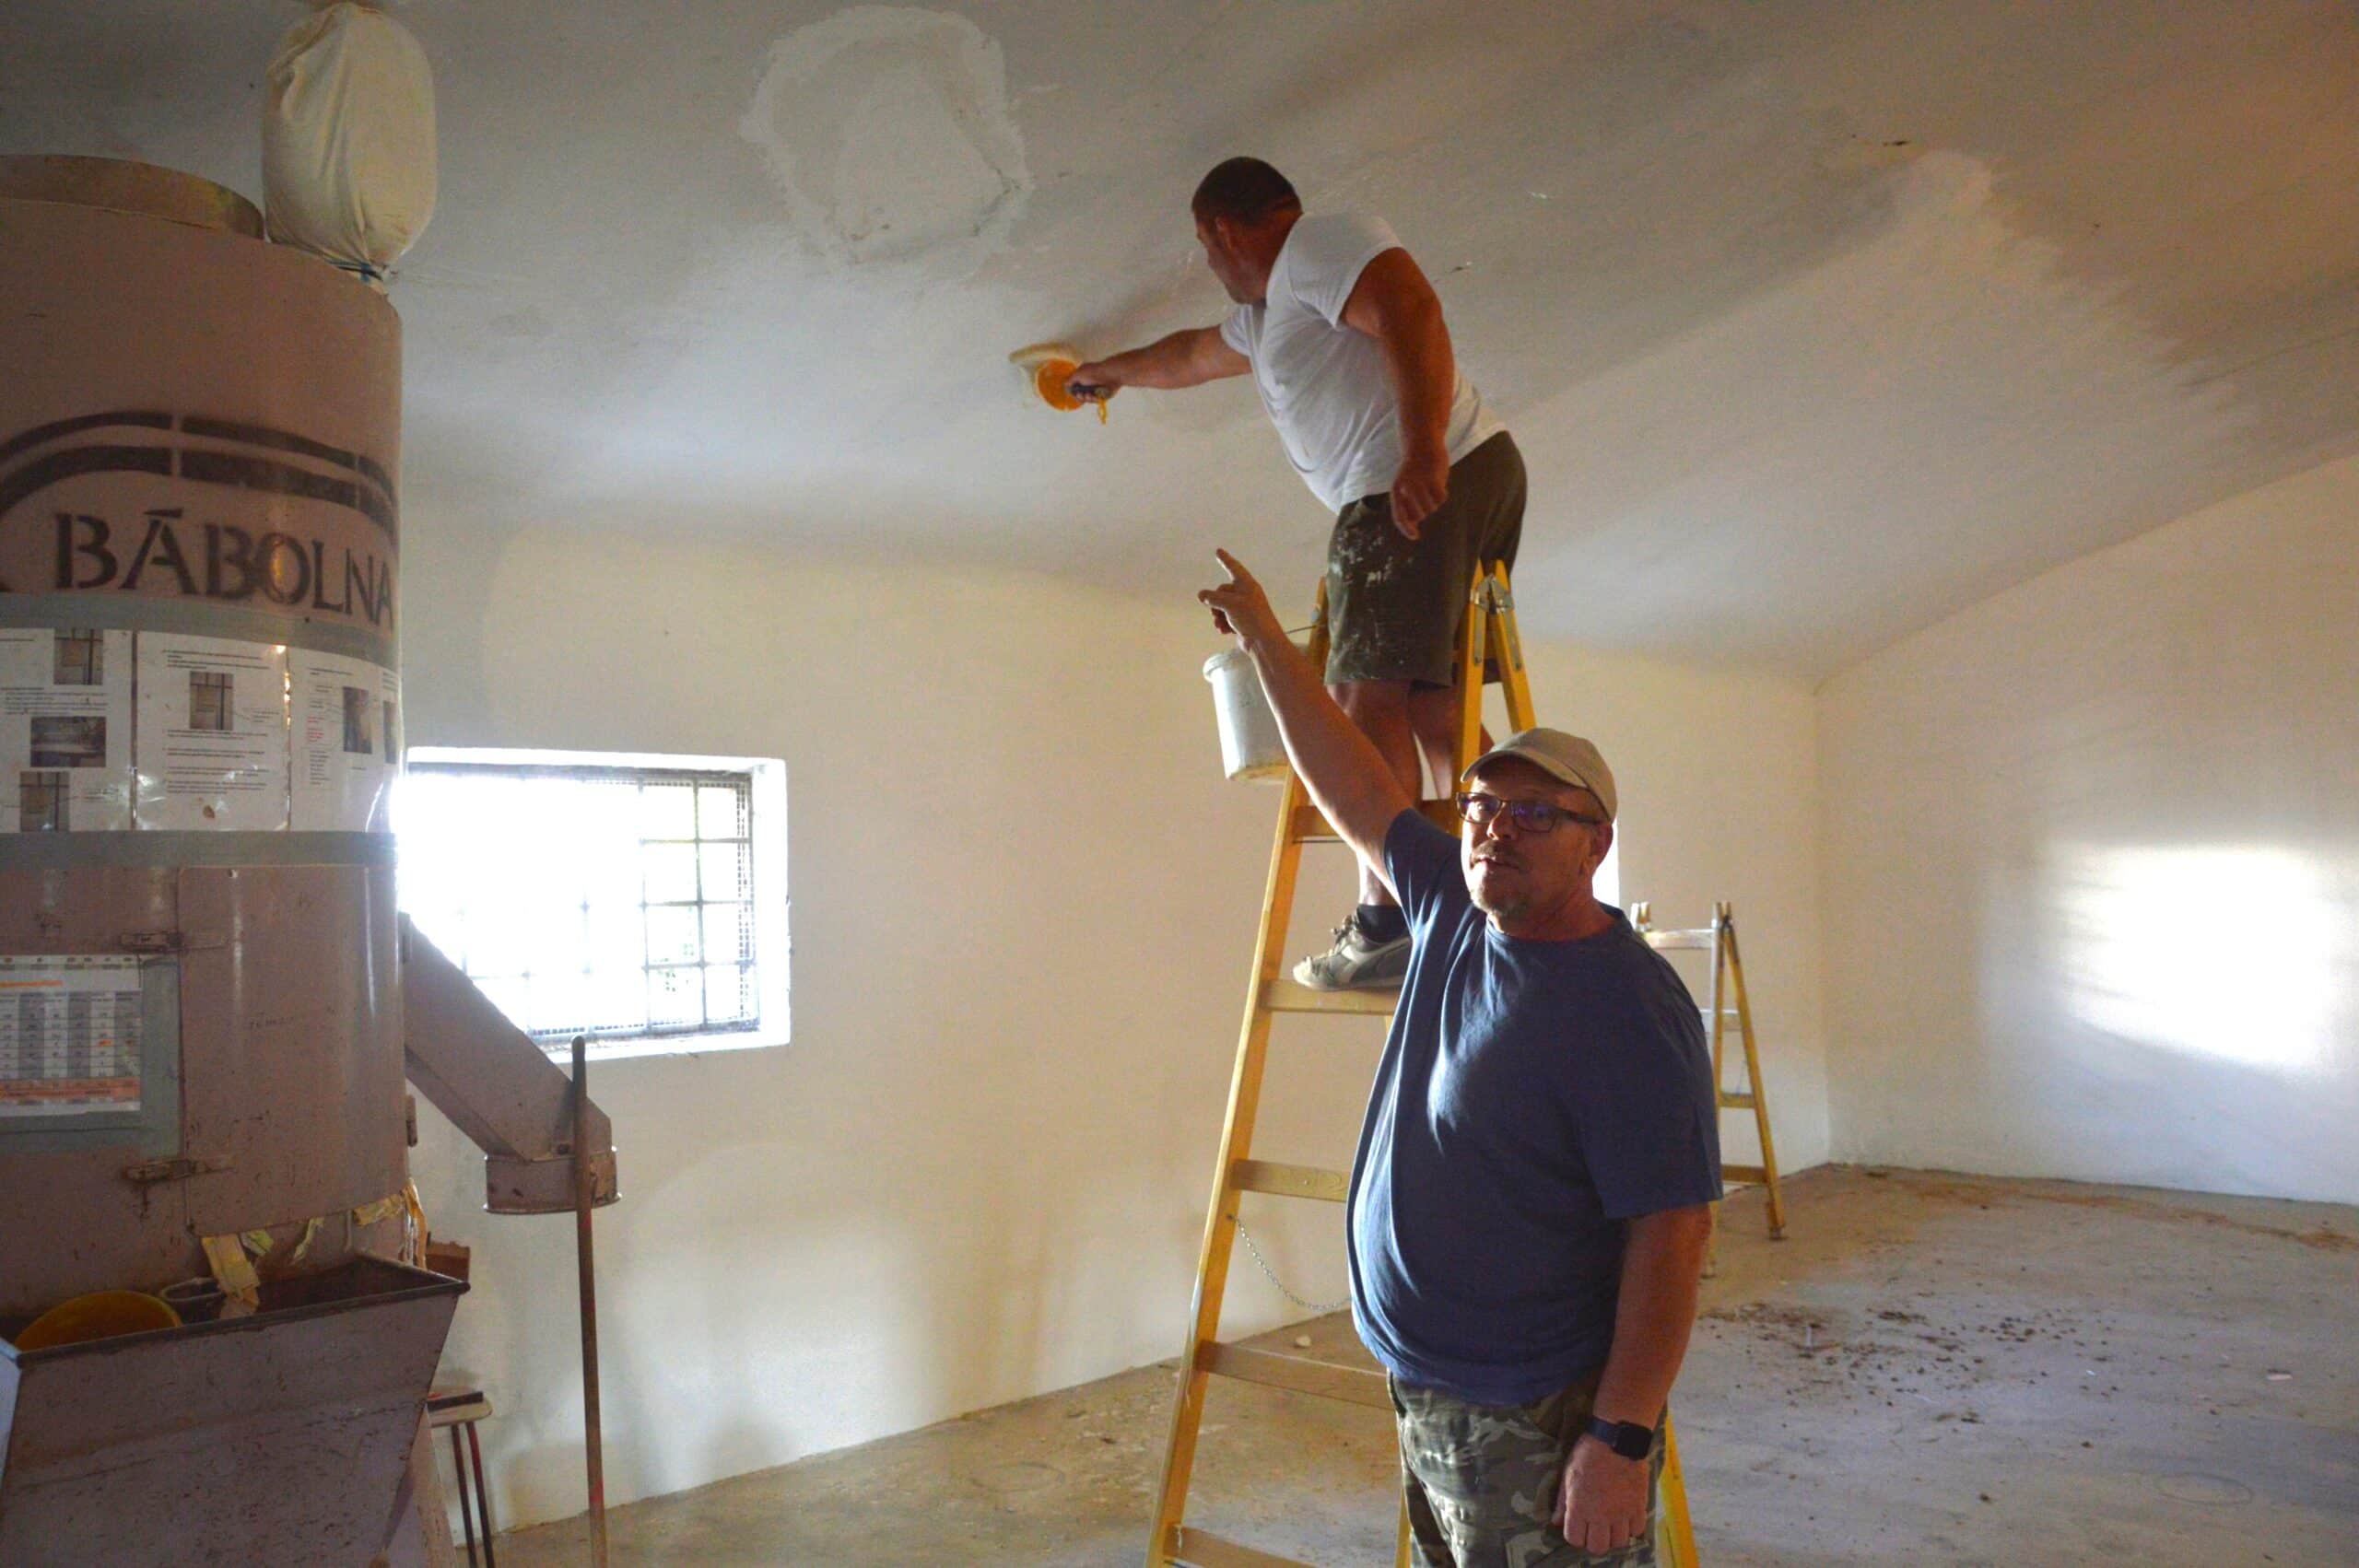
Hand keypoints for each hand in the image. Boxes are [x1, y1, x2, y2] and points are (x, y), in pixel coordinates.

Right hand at [1067, 361, 1120, 402]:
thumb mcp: (1078, 374)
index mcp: (1083, 377)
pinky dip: (1095, 399)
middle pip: (1082, 395)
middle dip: (1080, 397)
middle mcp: (1090, 383)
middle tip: (1081, 395)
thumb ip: (1070, 380)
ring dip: (1087, 398)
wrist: (1110, 375)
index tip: (1074, 393)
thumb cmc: (1093, 372)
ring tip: (1088, 395)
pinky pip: (1096, 400)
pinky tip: (1095, 396)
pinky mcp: (1103, 395)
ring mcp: (1097, 389)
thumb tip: (1065, 384)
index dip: (1074, 392)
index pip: (1076, 387)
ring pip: (1089, 399)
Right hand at [1197, 549, 1285, 649]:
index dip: (1225, 560)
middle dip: (1216, 602)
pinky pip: (1227, 618)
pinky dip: (1223, 623)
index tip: (1218, 551)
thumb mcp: (1230, 604)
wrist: (1262, 642)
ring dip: (1218, 615)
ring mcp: (1244, 608)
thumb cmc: (1251, 617)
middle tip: (1215, 612)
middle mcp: (1246, 594)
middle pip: (1223, 591)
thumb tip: (1201, 595)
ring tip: (1219, 624)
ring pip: (1223, 606)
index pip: (1234, 568)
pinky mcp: (1242, 622)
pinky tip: (1223, 631)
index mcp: (1247, 584)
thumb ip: (1213, 598)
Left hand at [1389, 442, 1449, 539]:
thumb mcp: (1407, 485)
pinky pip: (1441, 497)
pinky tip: (1440, 483)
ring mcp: (1419, 482)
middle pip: (1419, 515)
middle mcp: (1405, 487)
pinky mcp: (1433, 476)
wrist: (1423, 442)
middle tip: (1428, 498)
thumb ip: (1408, 503)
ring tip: (1433, 488)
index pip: (1399, 516)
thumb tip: (1413, 523)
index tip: (1415, 537)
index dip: (1406, 529)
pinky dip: (1443, 494)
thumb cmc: (1416, 468)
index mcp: (1396, 490)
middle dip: (1426, 511)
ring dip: (1435, 502)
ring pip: (1431, 507)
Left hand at [1553, 1434, 1649, 1554]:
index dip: (1575, 1535)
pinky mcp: (1639, 1506)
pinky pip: (1637, 1531)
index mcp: (1579, 1507)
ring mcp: (1621, 1513)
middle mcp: (1600, 1515)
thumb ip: (1563, 1502)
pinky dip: (1632, 1528)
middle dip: (1594, 1540)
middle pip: (1597, 1547)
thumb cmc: (1587, 1454)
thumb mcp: (1568, 1474)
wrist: (1616, 1439)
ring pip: (1619, 1543)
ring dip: (1614, 1536)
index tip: (1578, 1527)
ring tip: (1612, 1525)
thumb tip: (1556, 1521)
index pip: (1574, 1539)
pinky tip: (1626, 1517)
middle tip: (1595, 1528)